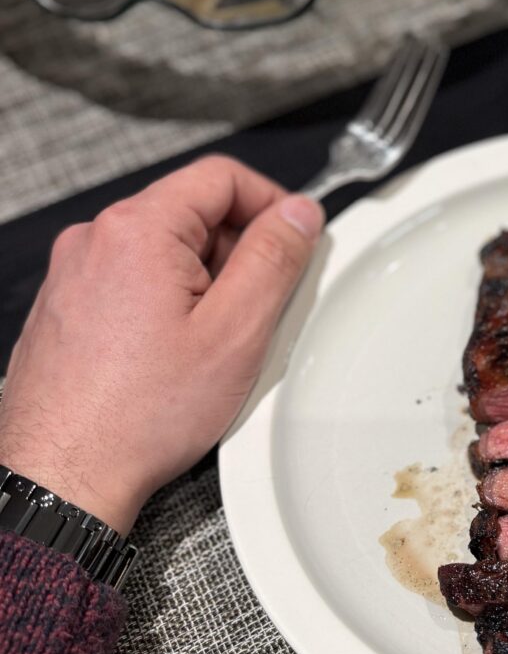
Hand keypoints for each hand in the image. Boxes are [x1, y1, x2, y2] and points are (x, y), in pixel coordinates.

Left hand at [0, 157, 323, 536]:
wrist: (63, 476)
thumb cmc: (137, 417)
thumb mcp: (235, 333)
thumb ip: (274, 259)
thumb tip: (299, 214)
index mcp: (137, 230)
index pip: (222, 177)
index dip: (272, 203)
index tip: (295, 239)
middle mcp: (94, 241)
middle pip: (190, 212)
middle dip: (237, 251)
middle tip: (260, 308)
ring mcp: (72, 275)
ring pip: (162, 251)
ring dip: (202, 282)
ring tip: (215, 344)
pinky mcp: (64, 308)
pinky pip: (130, 282)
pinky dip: (165, 305)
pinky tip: (175, 358)